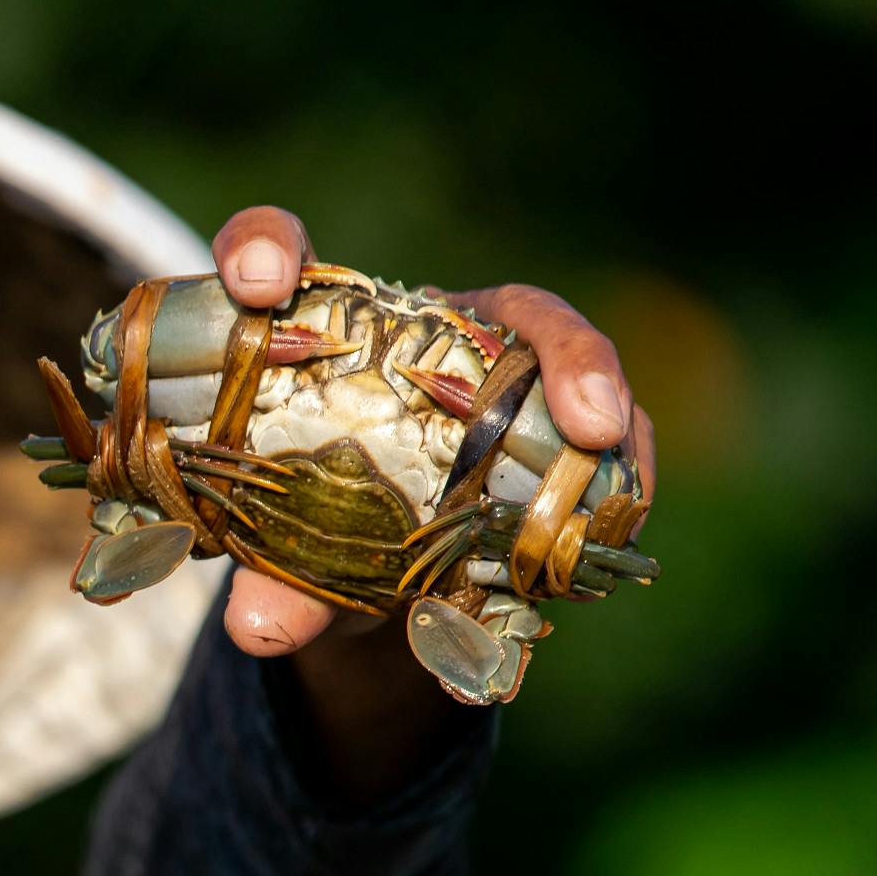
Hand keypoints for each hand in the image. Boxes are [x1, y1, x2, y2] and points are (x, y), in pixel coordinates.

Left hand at [203, 206, 661, 800]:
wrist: (372, 574)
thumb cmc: (316, 531)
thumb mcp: (290, 563)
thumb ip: (275, 584)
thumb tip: (262, 628)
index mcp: (327, 330)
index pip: (272, 247)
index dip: (261, 247)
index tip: (258, 285)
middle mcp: (427, 332)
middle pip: (495, 299)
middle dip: (525, 333)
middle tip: (547, 394)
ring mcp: (507, 374)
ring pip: (567, 351)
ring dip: (596, 390)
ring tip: (601, 444)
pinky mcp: (561, 429)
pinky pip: (611, 441)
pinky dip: (618, 482)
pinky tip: (616, 523)